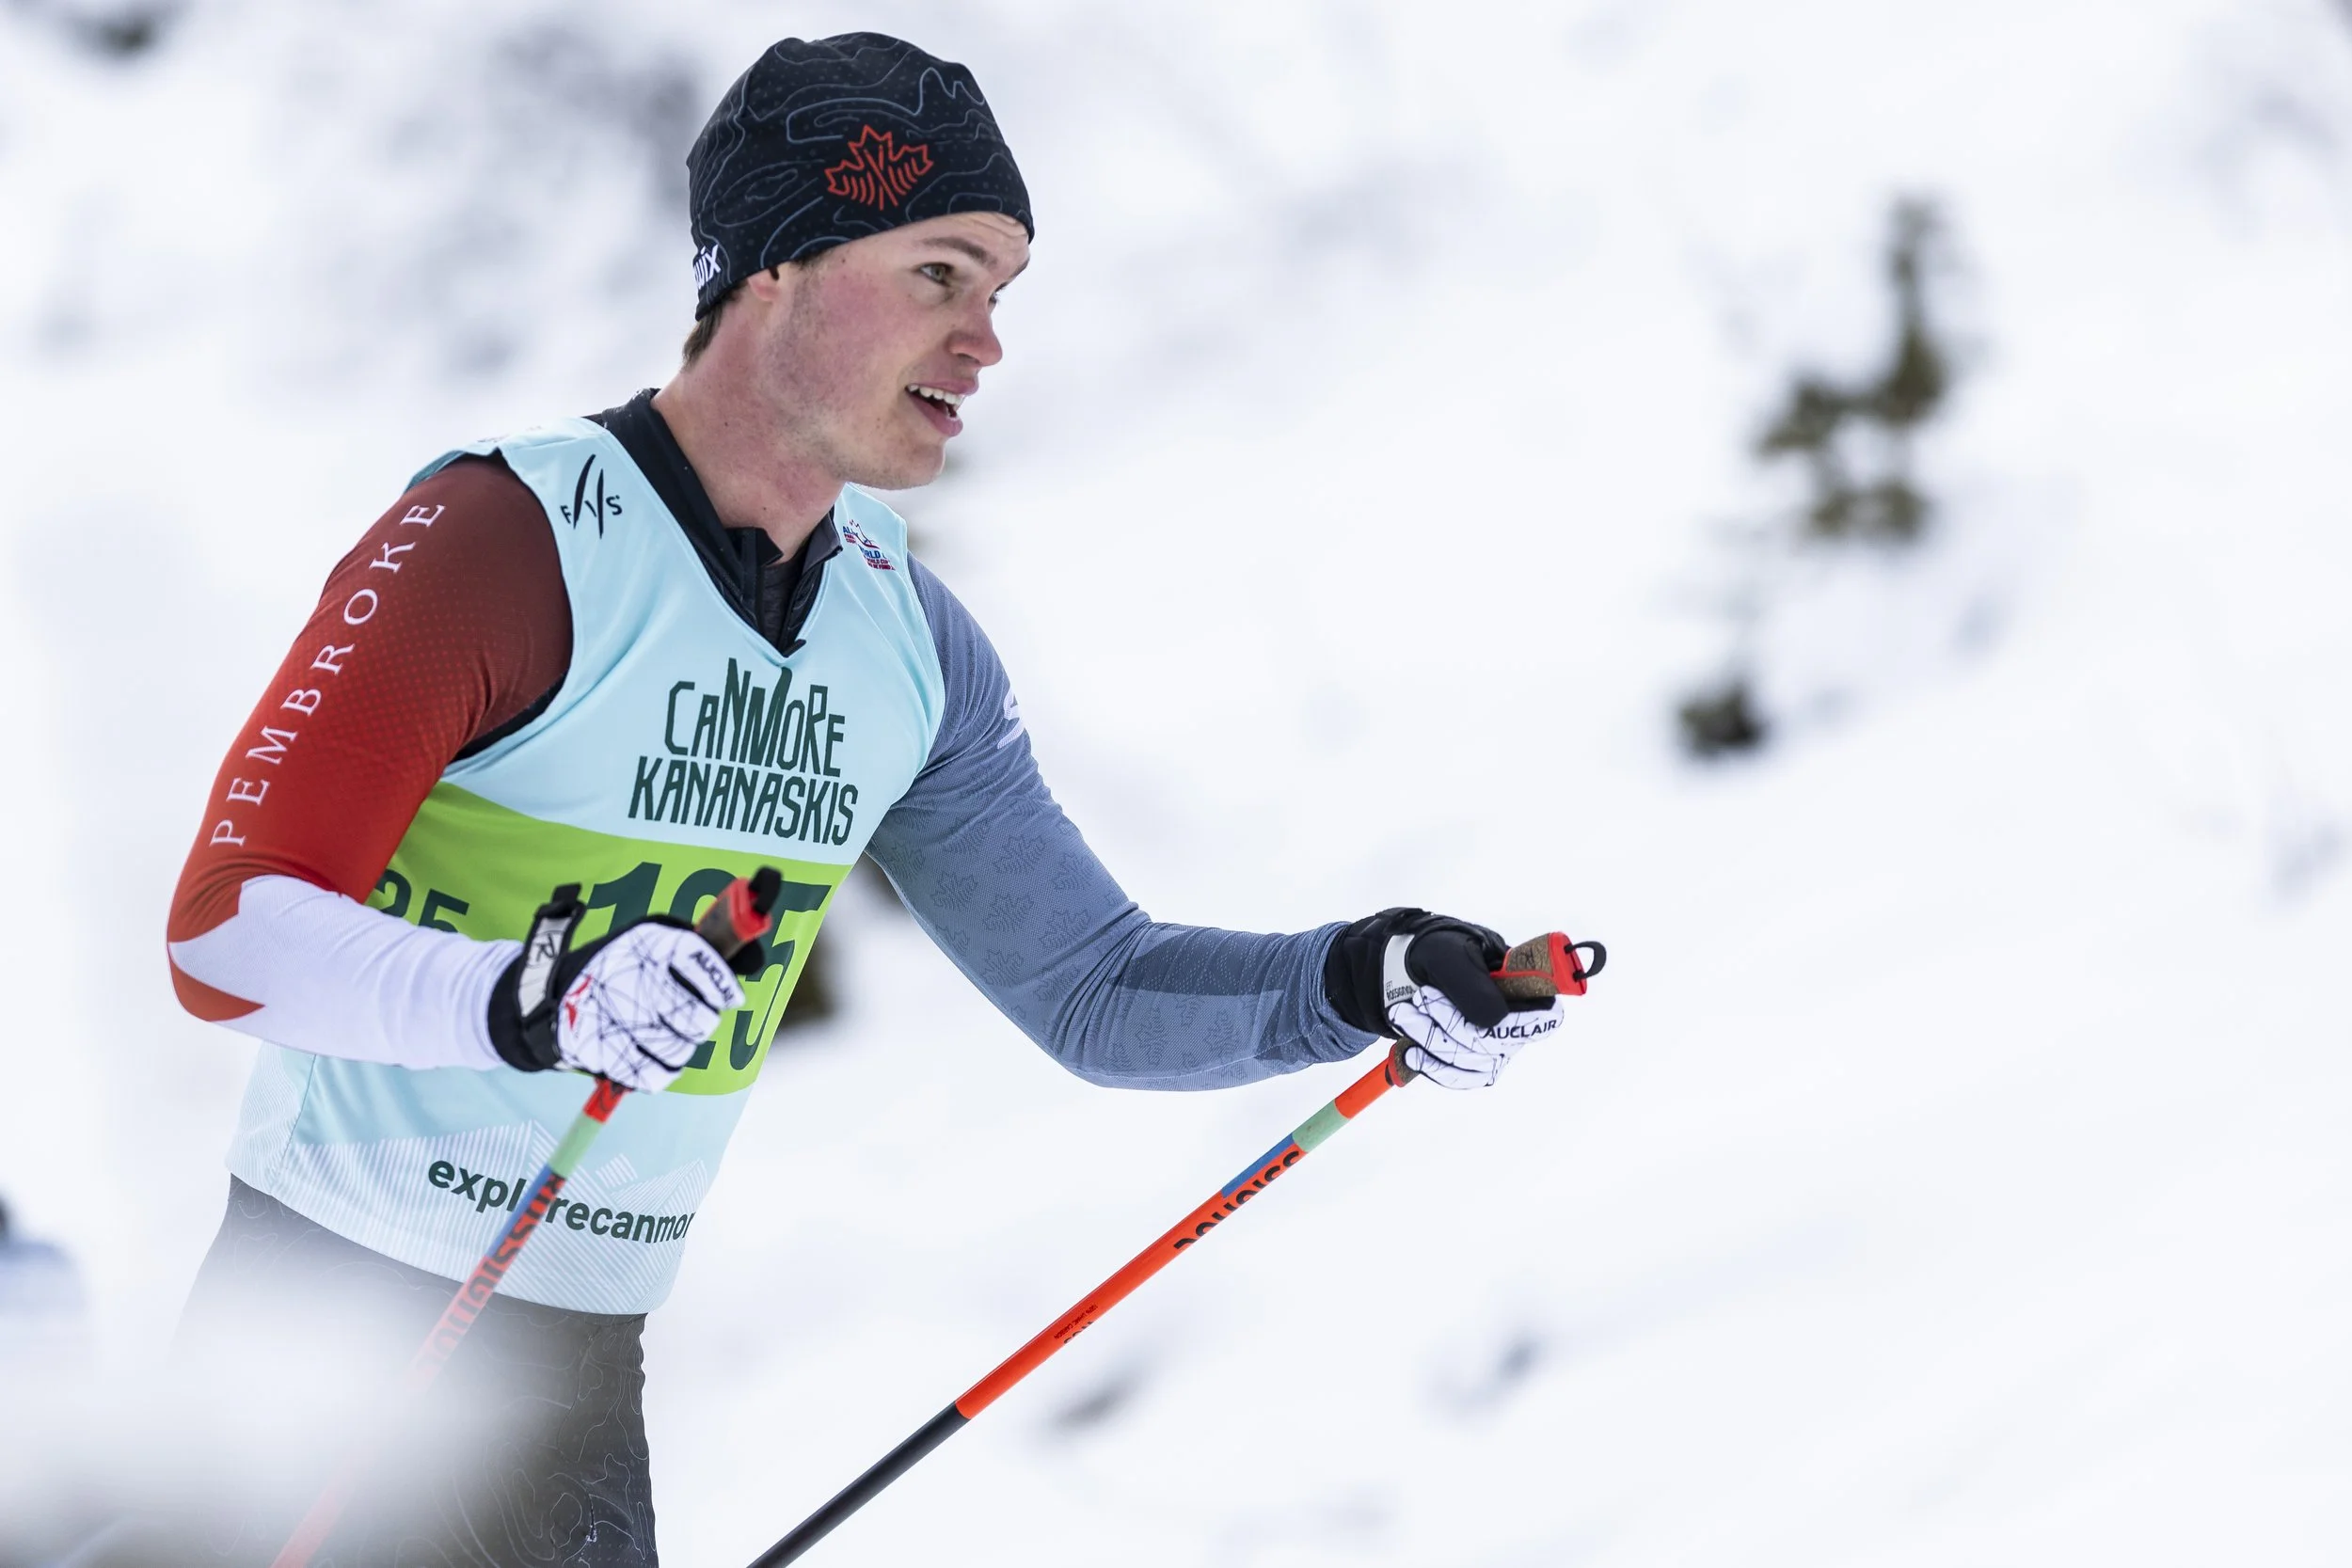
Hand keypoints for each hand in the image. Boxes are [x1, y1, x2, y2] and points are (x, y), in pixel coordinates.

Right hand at [490, 910, 745, 1091]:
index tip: (729, 996)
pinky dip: (663, 1069)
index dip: (722, 984)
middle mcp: (632, 980)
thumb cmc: (615, 967)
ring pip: (682, 1049)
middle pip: (698, 1017)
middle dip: (702, 1021)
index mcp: (646, 944)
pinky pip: (659, 1075)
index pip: (700, 960)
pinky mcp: (605, 1056)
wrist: (546, 998)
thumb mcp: (646, 939)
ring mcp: (618, 1021)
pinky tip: (655, 1054)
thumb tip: (749, 956)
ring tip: (668, 1034)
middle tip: (695, 1017)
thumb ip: (693, 945)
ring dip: (683, 1045)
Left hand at [1324, 907, 1563, 1089]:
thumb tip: (1493, 1022)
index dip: (1525, 1022)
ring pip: (1474, 1063)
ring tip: (1405, 1013)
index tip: (1487, 1013)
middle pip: (1499, 1044)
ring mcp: (1494, 1047)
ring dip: (1433, 1039)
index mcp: (1524, 987)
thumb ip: (1473, 985)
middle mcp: (1516, 1022)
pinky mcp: (1469, 1064)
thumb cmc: (1438, 952)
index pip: (1545, 1018)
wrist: (1408, 966)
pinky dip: (1432, 1066)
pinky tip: (1411, 1052)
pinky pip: (1459, 1078)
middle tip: (1422, 996)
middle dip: (1453, 1023)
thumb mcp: (1448, 955)